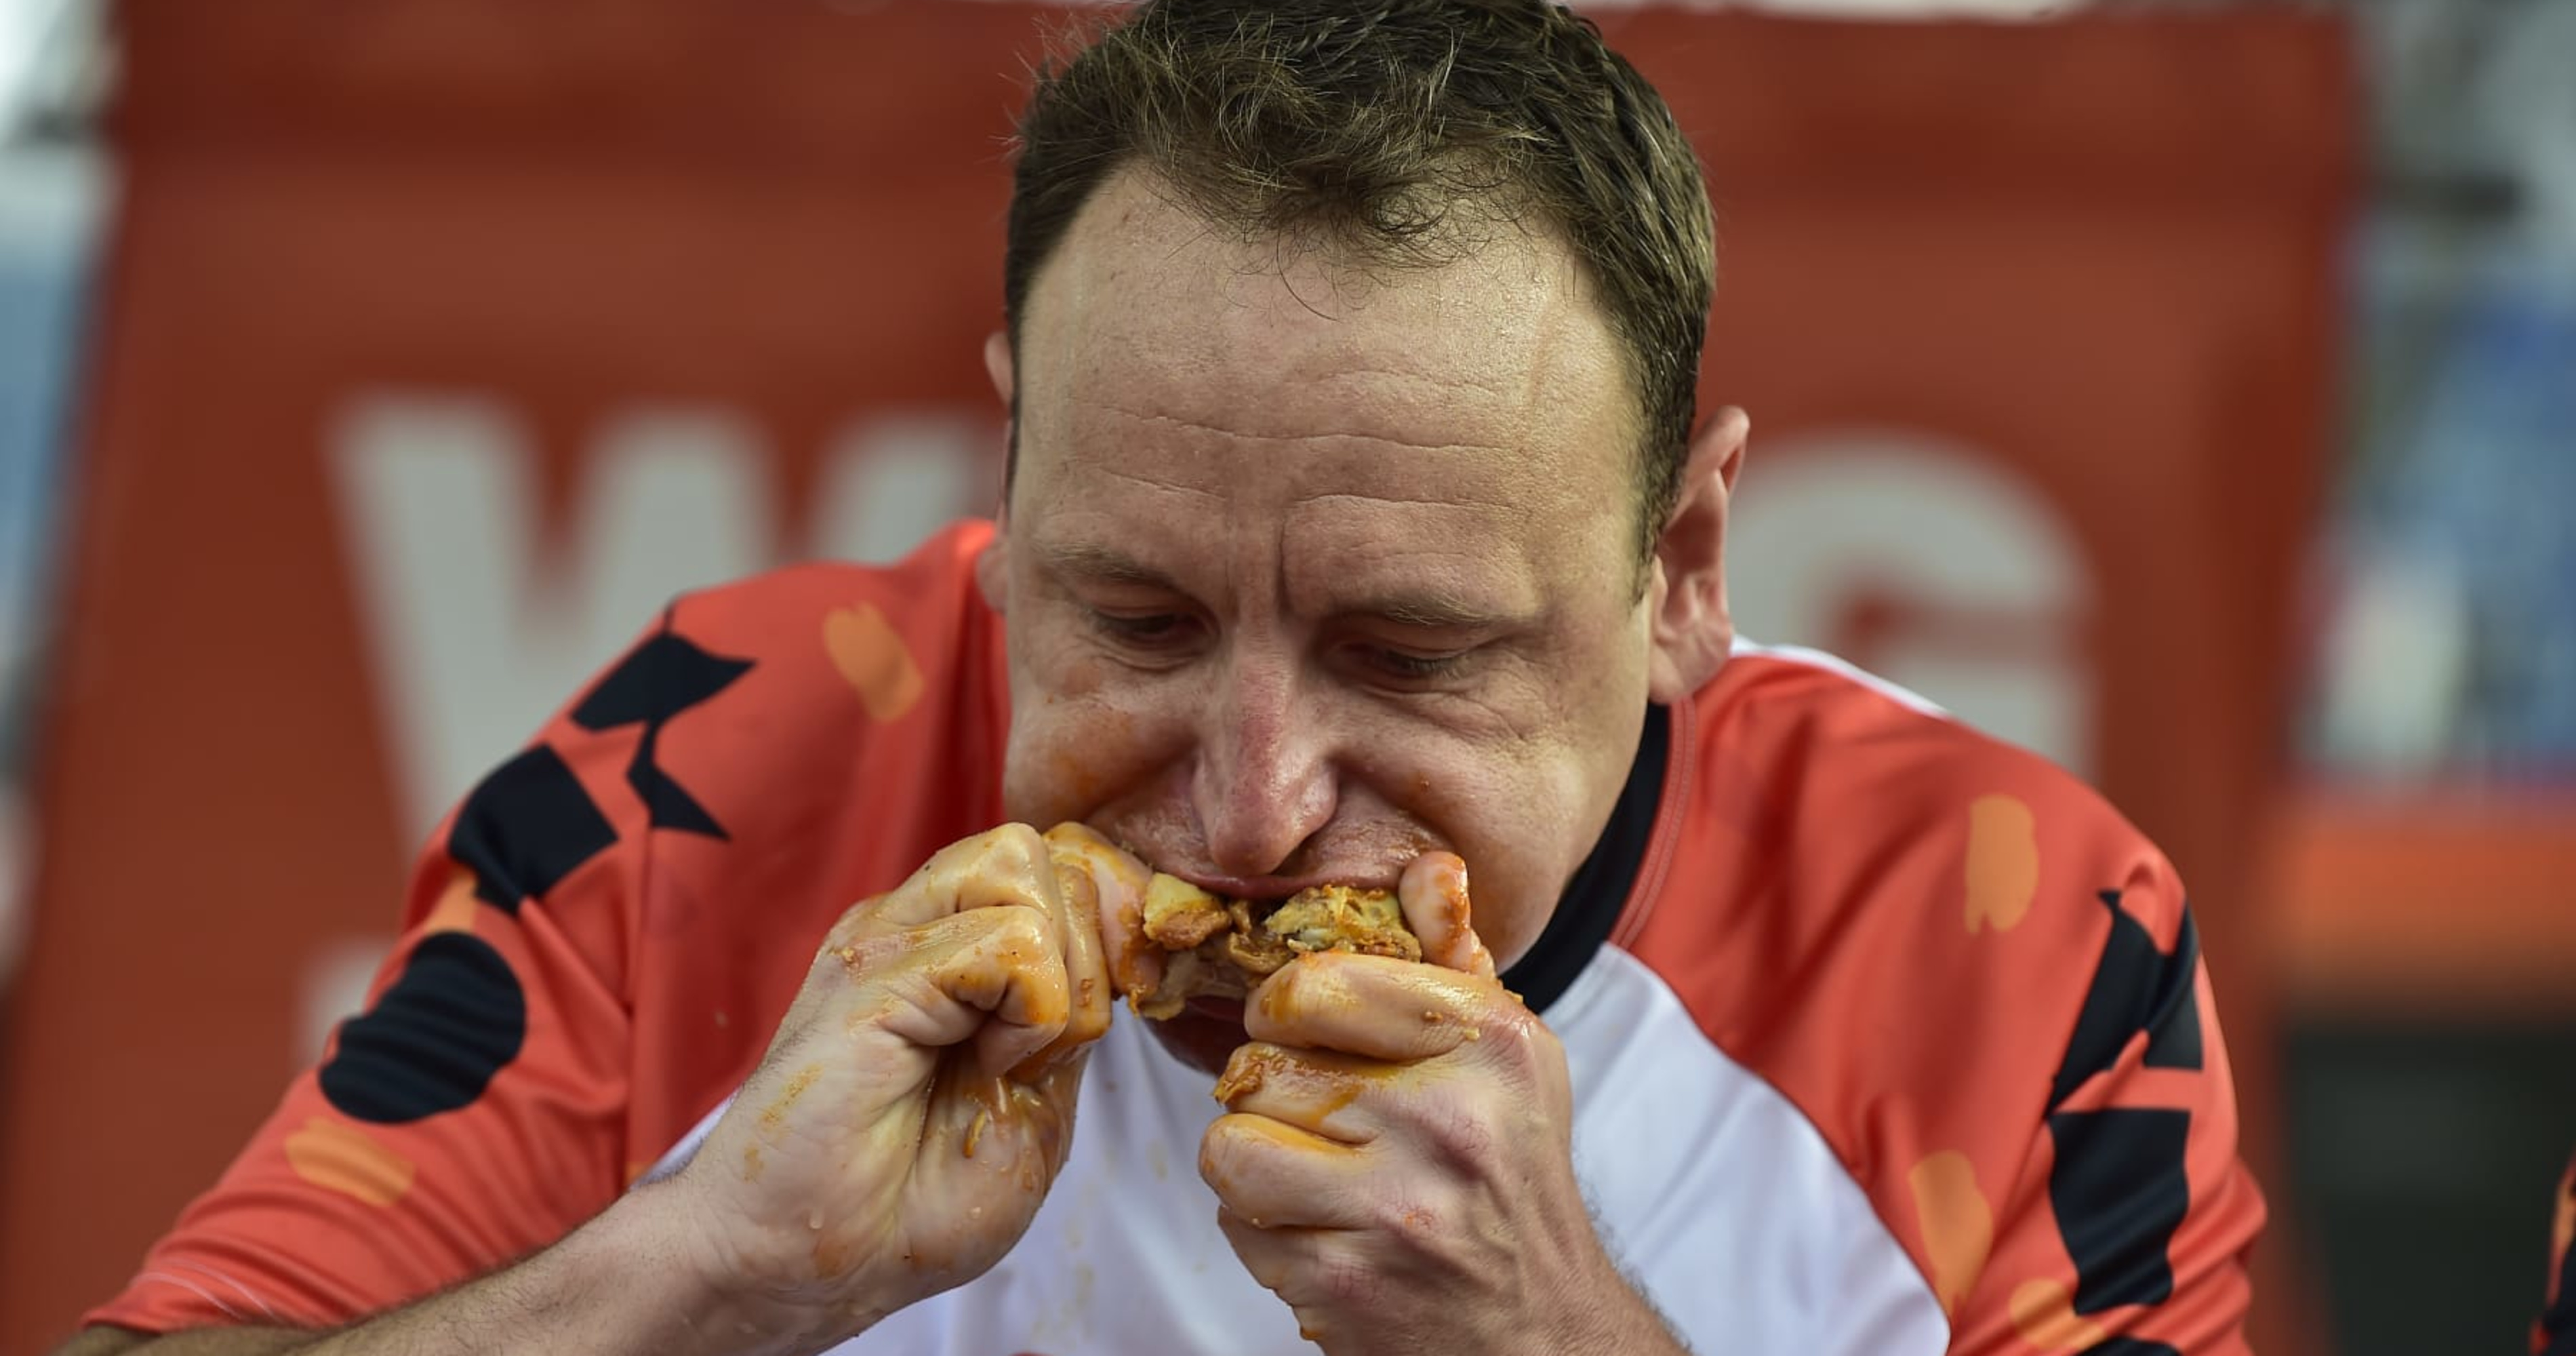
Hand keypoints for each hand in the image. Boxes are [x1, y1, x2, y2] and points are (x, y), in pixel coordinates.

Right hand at [665, 823, 1143, 1350]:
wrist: (807, 1264)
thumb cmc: (907, 1203)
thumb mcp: (1039, 1105)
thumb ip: (1075, 1019)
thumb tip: (1120, 948)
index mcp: (952, 945)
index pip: (1063, 865)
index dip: (1109, 931)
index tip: (1095, 1023)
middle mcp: (916, 923)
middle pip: (1053, 856)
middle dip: (1089, 956)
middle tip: (1037, 1053)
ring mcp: (888, 939)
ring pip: (1032, 873)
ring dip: (1057, 980)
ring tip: (1003, 1059)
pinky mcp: (873, 974)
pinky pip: (1013, 941)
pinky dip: (1031, 1016)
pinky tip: (982, 1070)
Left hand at [1199, 854, 1674, 1355]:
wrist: (1540, 1333)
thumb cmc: (1508, 1179)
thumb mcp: (1507, 1060)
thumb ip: (1454, 960)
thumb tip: (1429, 867)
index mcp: (1489, 1041)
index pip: (1315, 982)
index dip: (1285, 1008)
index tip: (1305, 1032)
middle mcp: (1451, 1119)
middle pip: (1260, 1064)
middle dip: (1271, 1093)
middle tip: (1322, 1120)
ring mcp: (1396, 1206)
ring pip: (1231, 1143)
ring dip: (1255, 1162)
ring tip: (1318, 1177)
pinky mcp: (1346, 1281)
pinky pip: (1238, 1222)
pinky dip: (1264, 1230)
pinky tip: (1327, 1233)